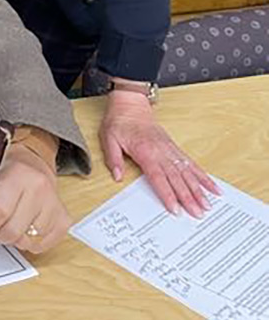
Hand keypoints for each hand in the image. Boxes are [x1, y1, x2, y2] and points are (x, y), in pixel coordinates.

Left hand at [0, 145, 69, 253]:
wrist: (33, 165)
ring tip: (8, 224)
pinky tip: (23, 227)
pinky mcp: (64, 220)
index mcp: (18, 174)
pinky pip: (41, 246)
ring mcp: (55, 205)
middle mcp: (41, 188)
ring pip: (27, 241)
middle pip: (13, 230)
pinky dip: (28, 243)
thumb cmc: (5, 174)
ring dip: (12, 239)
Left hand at [100, 90, 217, 217]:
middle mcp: (161, 152)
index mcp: (145, 152)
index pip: (158, 177)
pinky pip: (191, 163)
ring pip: (188, 173)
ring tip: (208, 205)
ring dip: (199, 190)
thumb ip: (113, 158)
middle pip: (177, 179)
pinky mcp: (175, 148)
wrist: (130, 105)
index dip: (168, 194)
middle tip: (198, 214)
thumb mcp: (108, 138)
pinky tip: (212, 186)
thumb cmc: (119, 122)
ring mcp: (170, 150)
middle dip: (189, 198)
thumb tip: (117, 176)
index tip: (175, 209)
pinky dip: (203, 176)